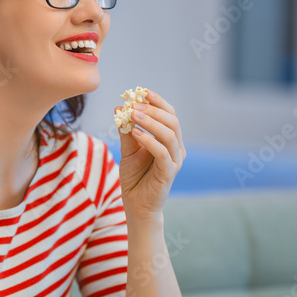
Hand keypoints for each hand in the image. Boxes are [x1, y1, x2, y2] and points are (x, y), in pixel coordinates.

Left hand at [116, 90, 184, 219]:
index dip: (158, 102)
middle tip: (135, 104)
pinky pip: (161, 152)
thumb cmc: (135, 177)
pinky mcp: (168, 173)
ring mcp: (174, 161)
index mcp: (170, 140)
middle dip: (153, 110)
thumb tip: (119, 108)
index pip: (169, 114)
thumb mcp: (128, 150)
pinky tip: (135, 133)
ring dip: (151, 122)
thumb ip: (126, 131)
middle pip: (172, 121)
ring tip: (133, 115)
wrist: (136, 205)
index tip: (142, 91)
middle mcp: (177, 148)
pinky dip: (149, 140)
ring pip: (169, 135)